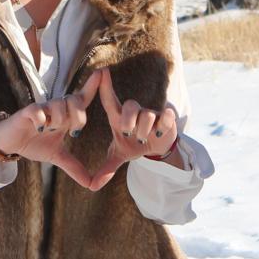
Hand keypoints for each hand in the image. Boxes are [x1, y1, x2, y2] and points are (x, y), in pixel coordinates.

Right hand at [0, 70, 103, 188]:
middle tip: (72, 131)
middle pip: (75, 101)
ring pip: (59, 105)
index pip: (82, 98)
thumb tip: (91, 185)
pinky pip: (39, 110)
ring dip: (59, 120)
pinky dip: (42, 119)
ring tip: (51, 130)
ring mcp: (41, 108)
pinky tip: (41, 128)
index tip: (102, 72)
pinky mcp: (26, 112)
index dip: (92, 86)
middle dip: (78, 116)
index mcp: (65, 115)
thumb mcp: (57, 156)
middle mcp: (55, 108)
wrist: (9, 143)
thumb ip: (74, 167)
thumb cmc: (33, 144)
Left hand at [85, 68, 180, 189]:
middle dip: (129, 121)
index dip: (105, 86)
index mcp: (119, 118)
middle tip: (129, 132)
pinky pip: (165, 116)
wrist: (156, 148)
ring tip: (144, 138)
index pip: (110, 100)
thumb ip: (106, 168)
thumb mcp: (119, 155)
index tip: (101, 71)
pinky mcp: (166, 117)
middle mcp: (134, 112)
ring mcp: (151, 113)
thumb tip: (92, 186)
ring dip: (145, 131)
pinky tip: (159, 132)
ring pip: (146, 116)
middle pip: (129, 107)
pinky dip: (162, 125)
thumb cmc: (134, 144)